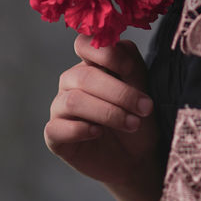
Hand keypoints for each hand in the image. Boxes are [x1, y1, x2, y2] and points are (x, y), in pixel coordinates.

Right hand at [45, 34, 159, 192]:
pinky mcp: (55, 136)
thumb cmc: (138, 117)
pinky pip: (57, 128)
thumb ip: (130, 64)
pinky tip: (99, 132)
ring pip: (73, 101)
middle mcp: (71, 83)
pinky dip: (80, 130)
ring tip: (133, 124)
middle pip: (84, 76)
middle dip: (119, 93)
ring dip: (108, 113)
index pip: (84, 44)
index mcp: (91, 64)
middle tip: (145, 108)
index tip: (128, 69)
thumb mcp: (142, 87)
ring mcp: (60, 109)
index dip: (105, 53)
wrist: (138, 156)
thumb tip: (119, 47)